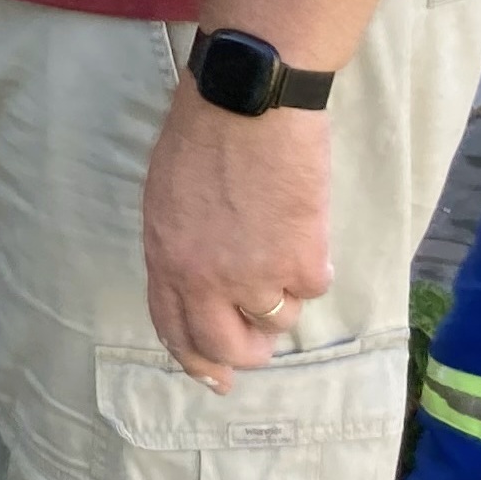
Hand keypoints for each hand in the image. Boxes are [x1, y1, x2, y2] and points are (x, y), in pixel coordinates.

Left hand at [141, 93, 331, 391]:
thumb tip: (200, 285)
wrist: (249, 100)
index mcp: (165, 258)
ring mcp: (252, 275)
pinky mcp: (299, 261)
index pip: (176, 332)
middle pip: (229, 349)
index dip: (198, 361)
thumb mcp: (167, 196)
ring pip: (278, 319)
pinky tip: (303, 221)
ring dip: (285, 291)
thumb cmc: (204, 131)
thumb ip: (180, 247)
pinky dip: (315, 261)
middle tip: (264, 335)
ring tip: (283, 240)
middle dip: (250, 351)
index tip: (217, 379)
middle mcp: (203, 279)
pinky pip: (314, 286)